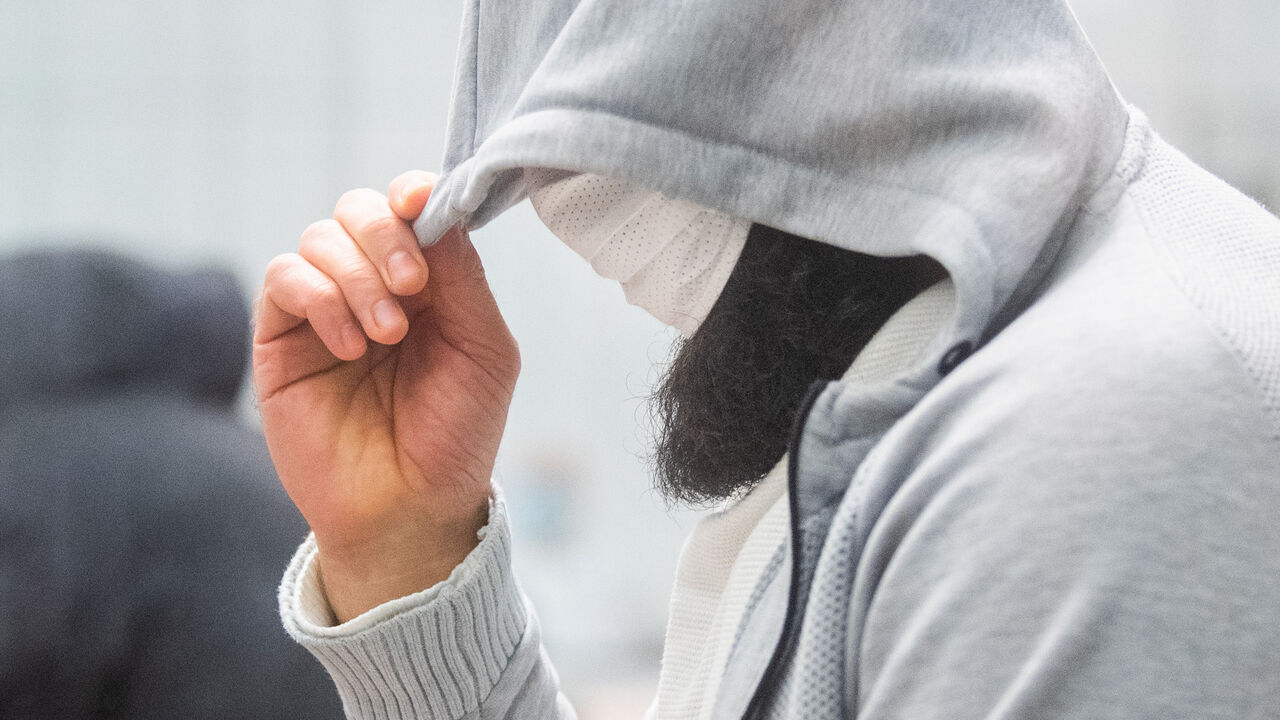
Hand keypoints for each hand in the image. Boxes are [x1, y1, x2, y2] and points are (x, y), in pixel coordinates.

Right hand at [253, 171, 519, 621]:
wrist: (410, 509)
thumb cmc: (456, 434)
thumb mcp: (484, 350)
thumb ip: (463, 277)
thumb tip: (434, 206)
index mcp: (429, 283)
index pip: (411, 210)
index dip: (414, 193)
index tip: (420, 201)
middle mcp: (374, 286)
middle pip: (359, 210)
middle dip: (385, 235)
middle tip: (411, 287)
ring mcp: (325, 309)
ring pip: (320, 239)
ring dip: (357, 276)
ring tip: (386, 334)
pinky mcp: (282, 339)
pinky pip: (283, 280)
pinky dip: (318, 297)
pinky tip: (351, 346)